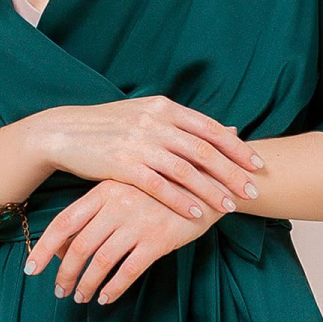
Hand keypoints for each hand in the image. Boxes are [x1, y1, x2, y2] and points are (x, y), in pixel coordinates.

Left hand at [24, 179, 214, 305]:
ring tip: (81, 297)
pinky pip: (129, 270)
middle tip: (59, 291)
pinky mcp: (159, 240)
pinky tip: (107, 298)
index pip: (64, 223)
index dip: (44, 248)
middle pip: (79, 247)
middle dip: (65, 274)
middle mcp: (117, 205)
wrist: (208, 182)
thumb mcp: (125, 189)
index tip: (31, 269)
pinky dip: (114, 288)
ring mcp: (138, 223)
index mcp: (104, 190)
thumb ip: (94, 212)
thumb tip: (62, 245)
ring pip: (101, 262)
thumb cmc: (160, 188)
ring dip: (87, 284)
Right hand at [39, 97, 264, 223]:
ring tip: (228, 207)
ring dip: (210, 191)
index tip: (257, 164)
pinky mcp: (123, 166)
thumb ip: (185, 123)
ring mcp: (139, 144)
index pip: (209, 128)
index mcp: (164, 107)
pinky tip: (195, 214)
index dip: (236, 148)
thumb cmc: (109, 126)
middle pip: (204, 150)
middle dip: (232, 172)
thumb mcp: (147, 114)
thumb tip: (227, 128)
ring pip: (186, 171)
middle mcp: (155, 122)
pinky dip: (180, 201)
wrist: (65, 131)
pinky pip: (159, 187)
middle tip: (252, 190)